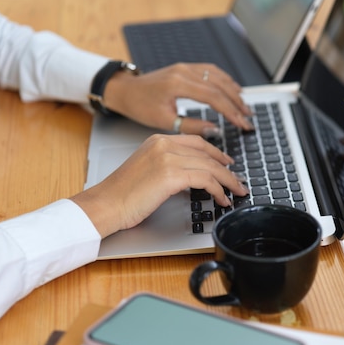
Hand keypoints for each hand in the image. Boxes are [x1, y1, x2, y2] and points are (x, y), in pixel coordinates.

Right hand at [71, 134, 248, 237]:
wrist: (105, 204)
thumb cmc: (122, 195)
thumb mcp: (147, 170)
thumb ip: (169, 165)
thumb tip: (193, 175)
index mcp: (158, 140)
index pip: (196, 142)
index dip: (216, 153)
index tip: (227, 162)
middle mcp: (164, 144)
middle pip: (207, 153)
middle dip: (227, 168)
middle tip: (238, 180)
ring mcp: (168, 158)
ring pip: (210, 166)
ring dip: (228, 181)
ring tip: (236, 192)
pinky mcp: (171, 175)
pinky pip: (205, 180)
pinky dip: (218, 190)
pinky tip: (222, 199)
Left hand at [102, 62, 253, 133]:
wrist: (125, 90)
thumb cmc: (140, 106)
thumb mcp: (164, 121)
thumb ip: (191, 126)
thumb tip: (215, 130)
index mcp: (178, 84)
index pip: (214, 98)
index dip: (231, 112)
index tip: (242, 124)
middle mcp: (185, 71)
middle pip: (220, 86)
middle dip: (237, 104)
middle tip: (248, 119)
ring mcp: (186, 67)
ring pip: (218, 77)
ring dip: (234, 92)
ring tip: (245, 107)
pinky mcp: (186, 67)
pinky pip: (211, 71)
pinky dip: (225, 81)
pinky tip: (234, 89)